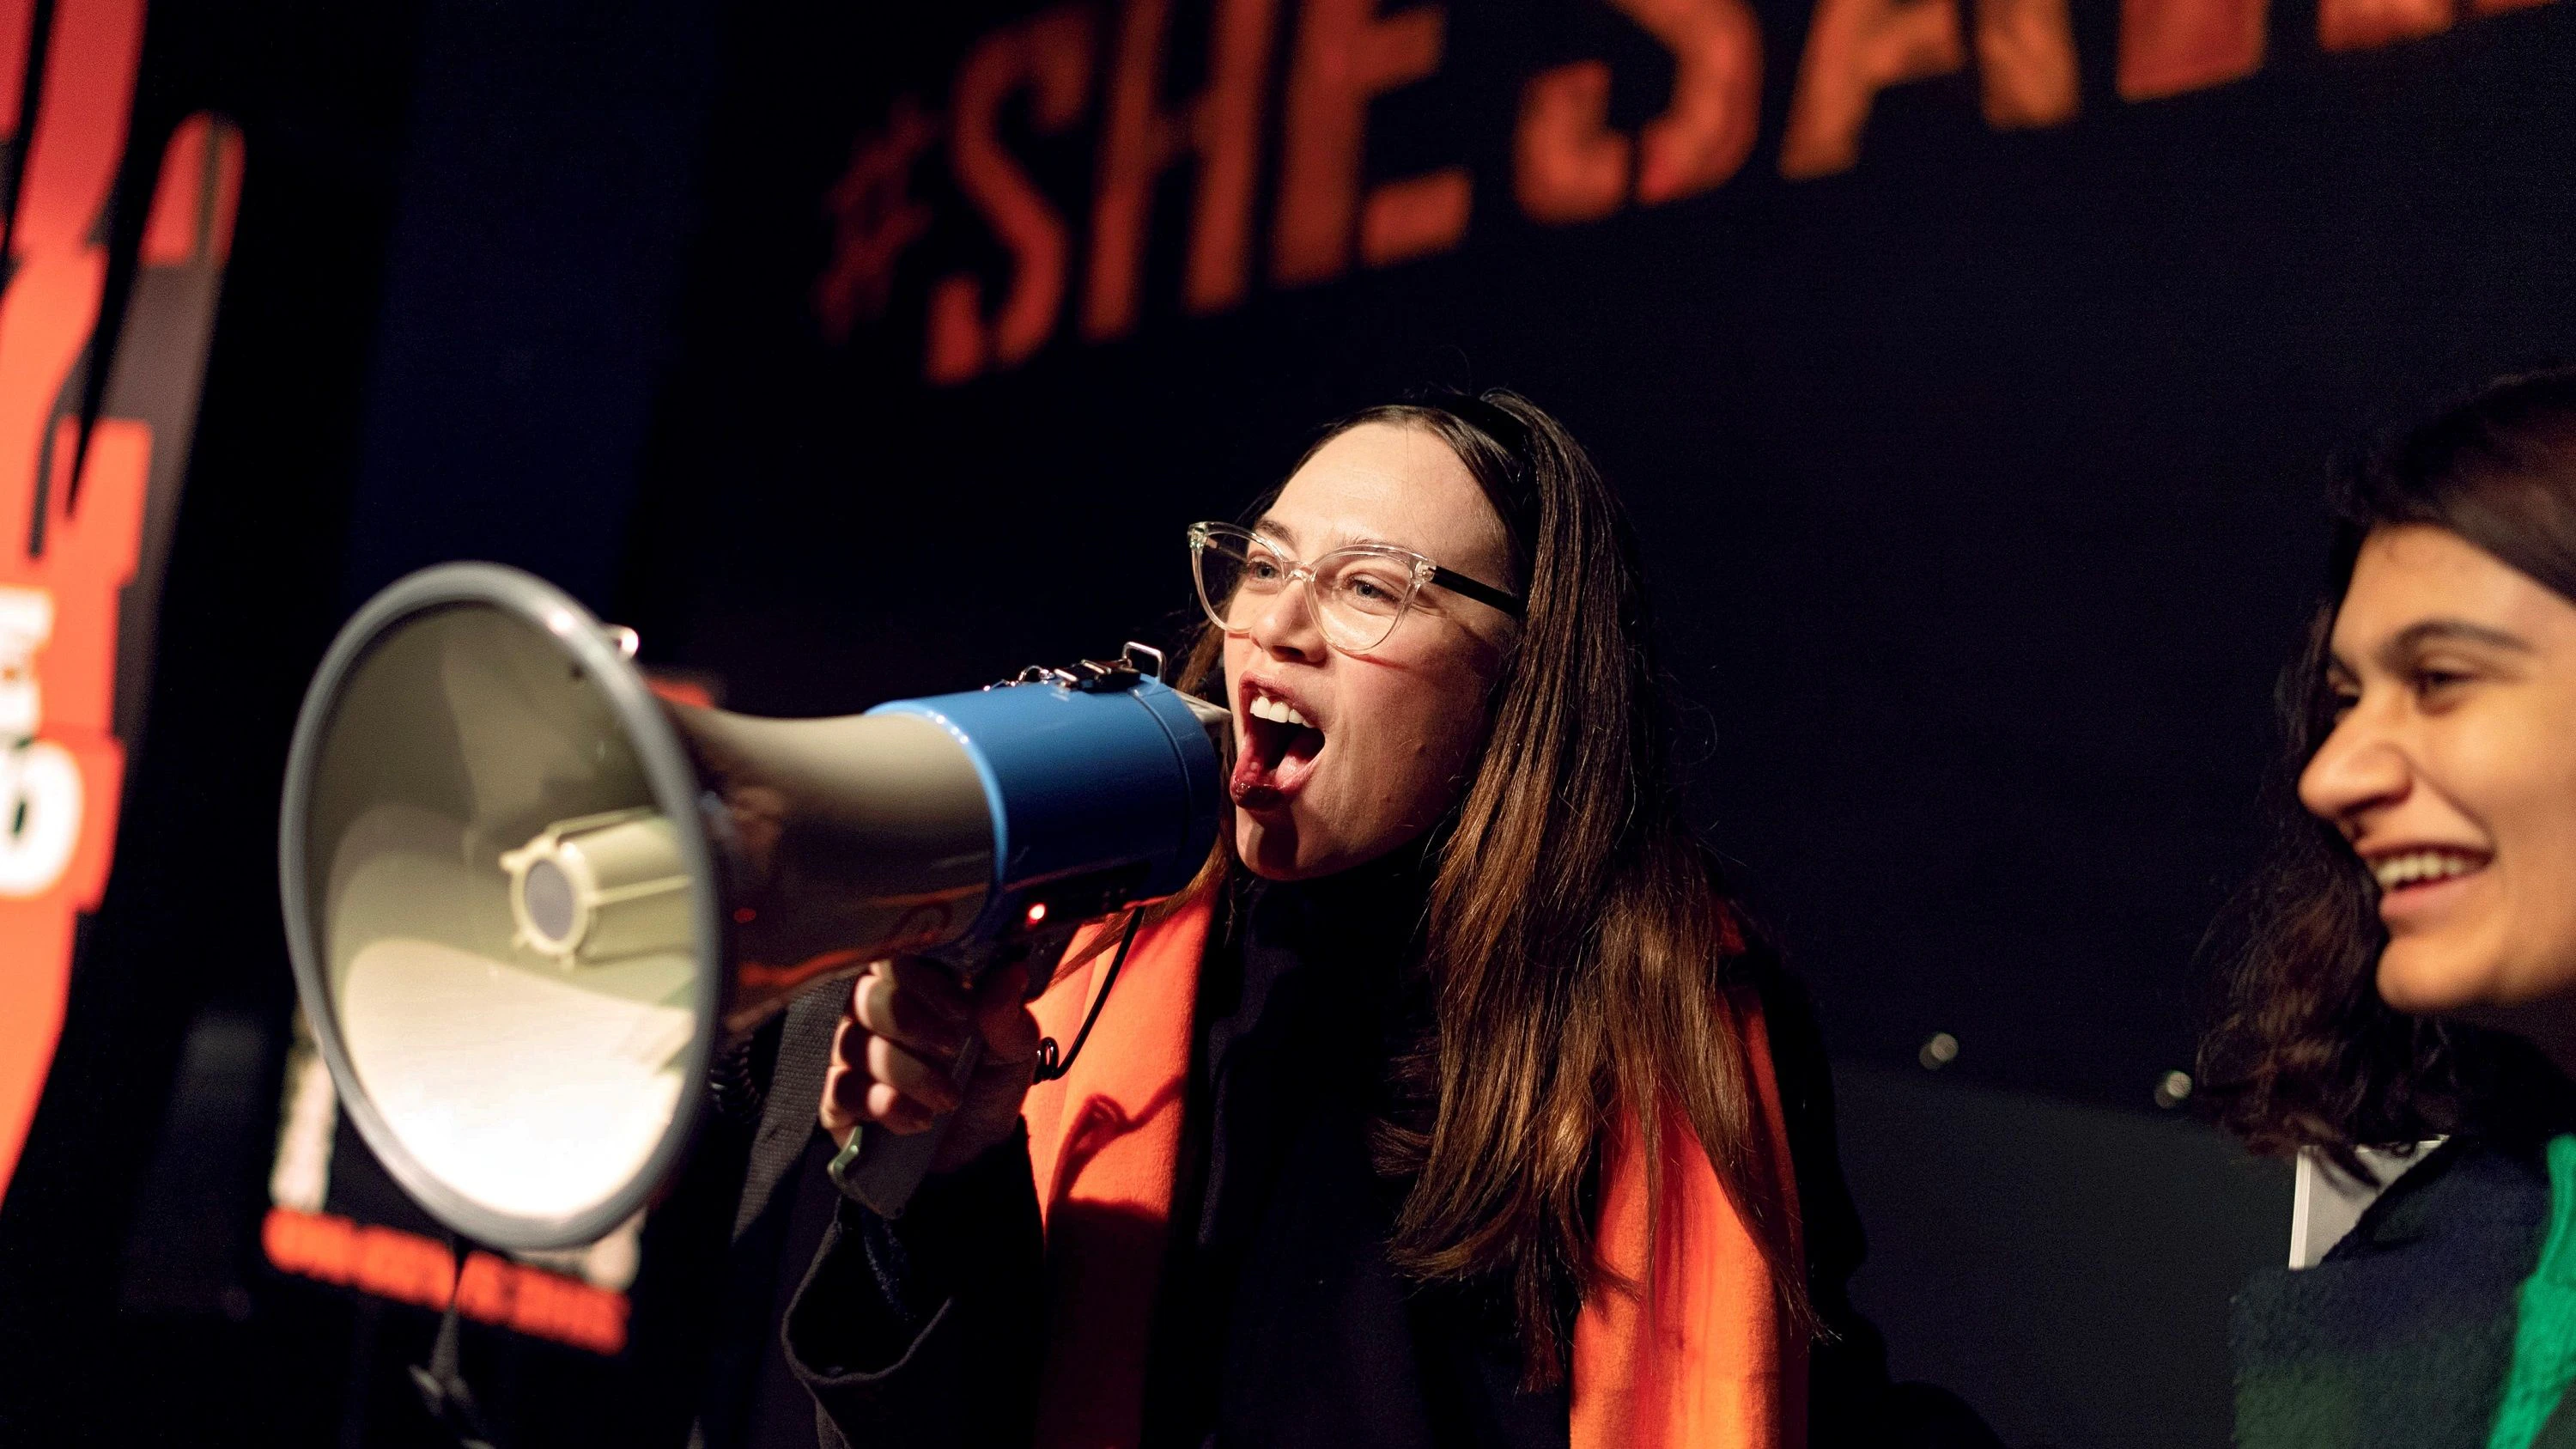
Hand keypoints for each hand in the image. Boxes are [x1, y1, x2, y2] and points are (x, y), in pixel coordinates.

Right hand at [819, 958, 1041, 1173]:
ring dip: (905, 1072)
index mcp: (915, 986)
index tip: (962, 1010)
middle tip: (953, 1050)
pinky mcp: (838, 1099)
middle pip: (865, 997)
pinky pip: (841, 1090)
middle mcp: (873, 1012)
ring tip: (947, 1099)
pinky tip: (918, 1120)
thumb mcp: (1012, 1051)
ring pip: (852, 1044)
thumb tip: (1012, 973)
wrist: (976, 1150)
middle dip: (909, 1023)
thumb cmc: (988, 1083)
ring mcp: (850, 1055)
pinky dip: (883, 1104)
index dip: (923, 980)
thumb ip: (1007, 1015)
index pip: (897, 959)